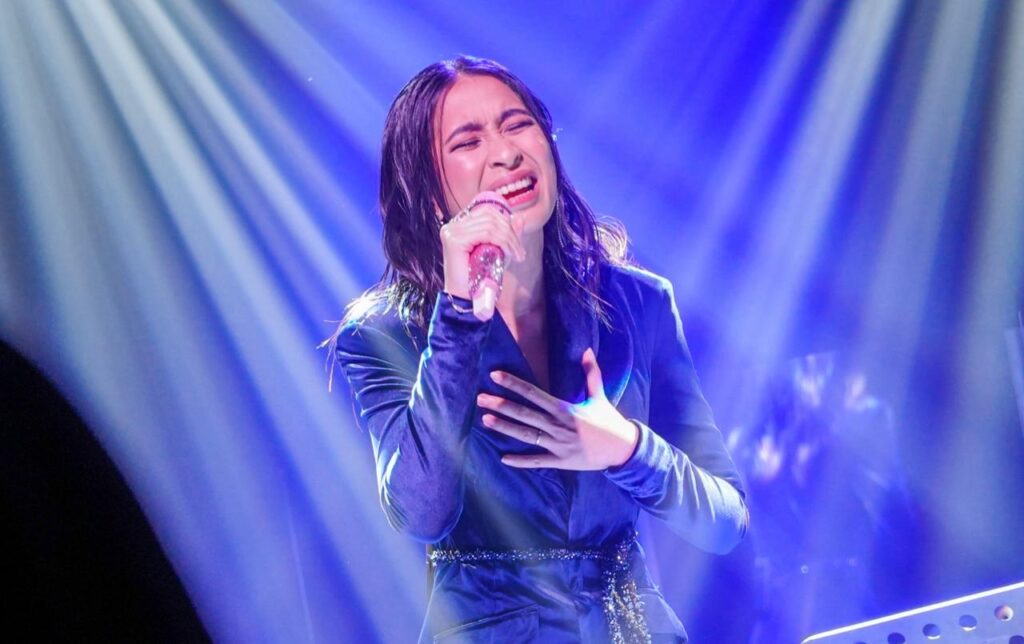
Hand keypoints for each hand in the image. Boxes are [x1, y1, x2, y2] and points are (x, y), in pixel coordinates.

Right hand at [440, 195, 525, 298]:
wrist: (467, 300)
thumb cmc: (479, 279)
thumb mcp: (497, 253)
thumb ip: (506, 235)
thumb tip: (520, 218)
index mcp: (459, 226)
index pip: (486, 211)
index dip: (506, 222)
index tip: (516, 243)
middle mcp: (452, 226)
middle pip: (490, 216)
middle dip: (511, 233)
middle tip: (520, 252)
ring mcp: (452, 232)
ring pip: (490, 225)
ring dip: (509, 239)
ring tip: (516, 255)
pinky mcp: (454, 240)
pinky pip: (486, 233)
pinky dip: (502, 242)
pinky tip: (507, 254)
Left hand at [476, 348, 639, 469]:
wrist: (621, 448)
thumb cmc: (608, 420)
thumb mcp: (599, 395)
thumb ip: (591, 373)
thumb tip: (586, 351)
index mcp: (564, 408)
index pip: (533, 393)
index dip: (513, 384)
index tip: (495, 376)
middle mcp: (557, 425)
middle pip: (524, 413)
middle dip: (501, 405)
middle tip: (481, 398)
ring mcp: (557, 444)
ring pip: (526, 434)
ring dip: (505, 427)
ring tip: (486, 420)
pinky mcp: (560, 461)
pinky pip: (537, 461)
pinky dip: (521, 461)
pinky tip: (504, 459)